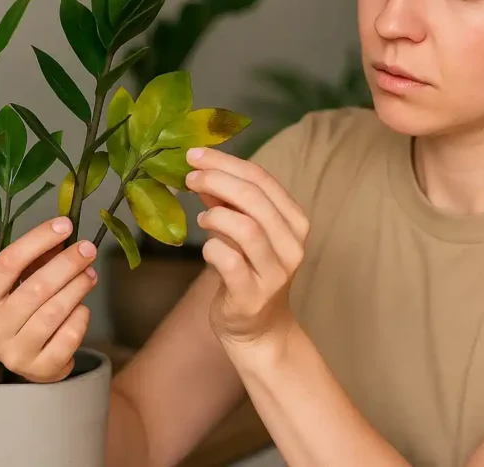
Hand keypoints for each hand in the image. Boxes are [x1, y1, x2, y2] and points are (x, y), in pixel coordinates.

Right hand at [0, 217, 97, 382]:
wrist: (29, 359)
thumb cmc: (22, 311)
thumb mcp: (20, 283)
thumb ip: (37, 258)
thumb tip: (63, 232)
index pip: (7, 263)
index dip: (38, 240)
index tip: (64, 224)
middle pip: (34, 288)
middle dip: (67, 264)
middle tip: (87, 248)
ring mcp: (13, 354)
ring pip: (54, 312)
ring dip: (77, 287)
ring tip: (90, 274)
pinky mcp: (39, 370)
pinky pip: (68, 336)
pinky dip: (80, 317)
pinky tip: (82, 308)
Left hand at [184, 146, 309, 351]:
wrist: (259, 329)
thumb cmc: (249, 271)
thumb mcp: (243, 230)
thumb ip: (227, 201)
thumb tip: (200, 168)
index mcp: (294, 221)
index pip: (262, 179)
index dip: (226, 162)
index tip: (196, 154)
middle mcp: (292, 245)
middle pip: (255, 199)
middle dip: (217, 180)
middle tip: (189, 177)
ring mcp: (275, 273)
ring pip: (247, 228)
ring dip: (216, 215)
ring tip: (202, 217)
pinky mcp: (252, 296)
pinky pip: (229, 261)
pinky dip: (211, 247)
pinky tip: (207, 246)